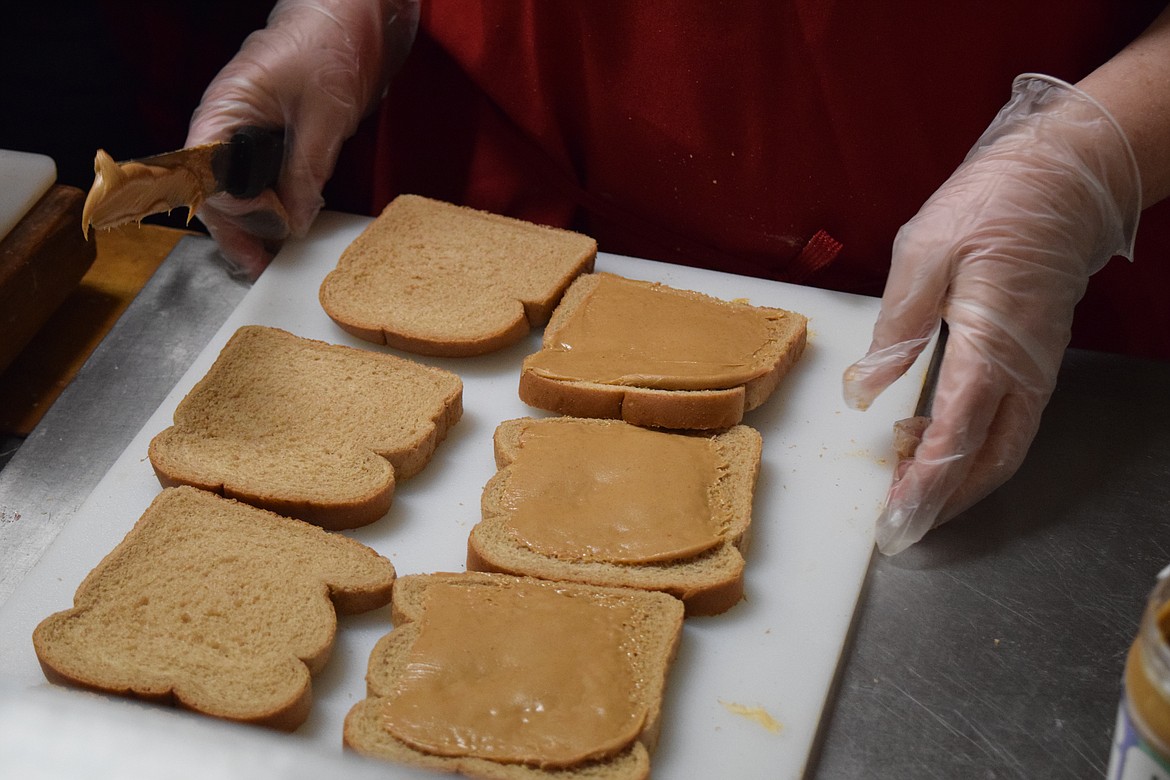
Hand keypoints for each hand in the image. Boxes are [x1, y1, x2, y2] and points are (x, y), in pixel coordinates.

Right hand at [185, 0, 417, 278]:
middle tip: (263, 263)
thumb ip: (306, 170)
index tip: (271, 232)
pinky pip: (257, 179)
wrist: (351, 15)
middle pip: (213, 191)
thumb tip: (295, 219)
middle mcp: (226, 124)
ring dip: (254, 222)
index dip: (234, 212)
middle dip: (238, 229)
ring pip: (234, 190)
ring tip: (275, 252)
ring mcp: (245, 132)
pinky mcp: (268, 138)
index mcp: (224, 111)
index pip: (205, 178)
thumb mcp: (324, 115)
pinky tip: (289, 223)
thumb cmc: (328, 45)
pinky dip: (271, 204)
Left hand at [843, 74, 1140, 554]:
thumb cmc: (993, 205)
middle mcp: (1021, 371)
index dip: (924, 486)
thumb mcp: (924, 254)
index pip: (956, 439)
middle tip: (901, 526)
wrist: (1067, 175)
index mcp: (990, 348)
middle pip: (988, 462)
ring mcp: (1036, 368)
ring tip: (908, 490)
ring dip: (959, 480)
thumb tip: (862, 393)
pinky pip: (1009, 423)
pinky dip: (973, 449)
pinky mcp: (1036, 358)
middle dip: (944, 501)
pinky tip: (933, 442)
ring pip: (1003, 448)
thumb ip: (895, 329)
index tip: (897, 520)